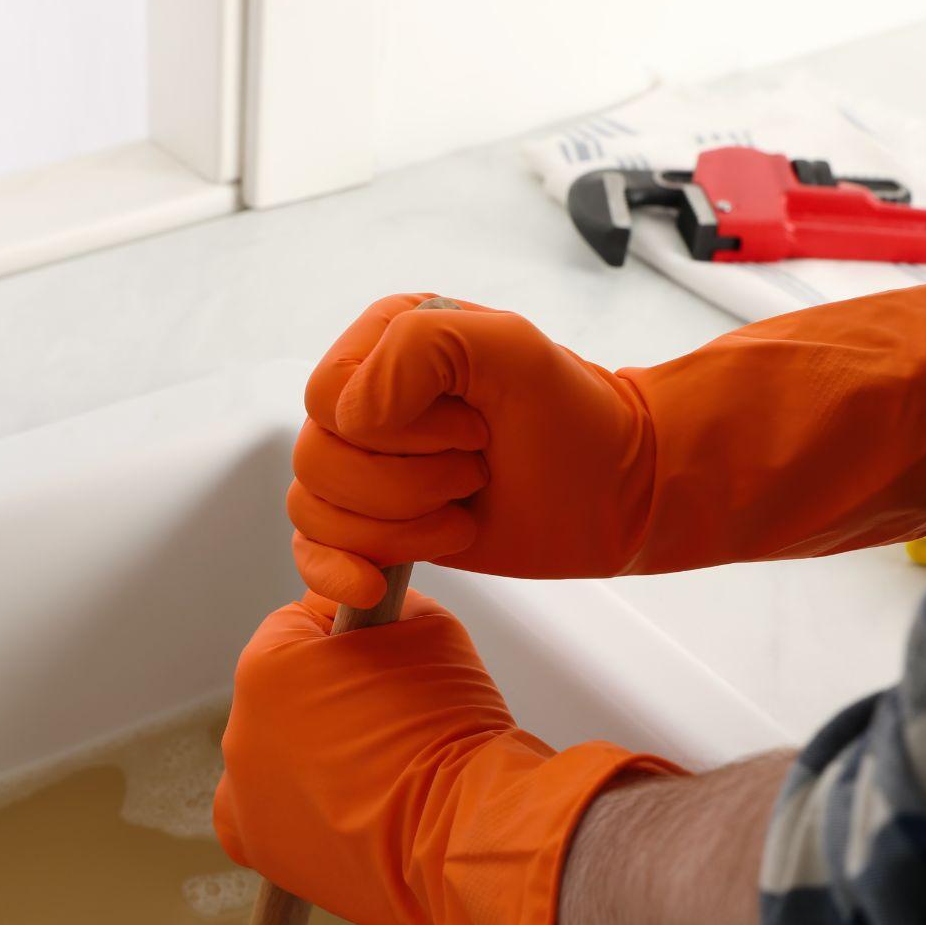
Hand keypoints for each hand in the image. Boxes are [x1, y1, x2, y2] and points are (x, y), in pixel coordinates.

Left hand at [212, 588, 677, 924]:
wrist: (463, 829)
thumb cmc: (450, 726)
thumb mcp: (425, 627)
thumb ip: (377, 606)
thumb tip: (361, 608)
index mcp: (268, 665)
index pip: (296, 629)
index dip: (346, 641)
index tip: (383, 664)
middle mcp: (240, 729)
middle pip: (284, 699)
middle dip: (326, 704)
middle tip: (389, 726)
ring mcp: (243, 796)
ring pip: (275, 759)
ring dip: (312, 761)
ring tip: (377, 779)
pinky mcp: (259, 850)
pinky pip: (268, 818)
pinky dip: (298, 815)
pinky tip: (343, 817)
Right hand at [292, 294, 655, 606]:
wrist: (614, 493)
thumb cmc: (575, 418)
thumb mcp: (511, 348)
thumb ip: (423, 345)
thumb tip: (351, 417)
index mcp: (385, 341)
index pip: (328, 396)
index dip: (395, 429)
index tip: (473, 431)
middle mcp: (365, 400)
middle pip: (316, 459)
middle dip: (403, 483)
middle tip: (475, 472)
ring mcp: (364, 467)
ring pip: (315, 509)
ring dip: (397, 528)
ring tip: (462, 511)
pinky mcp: (373, 526)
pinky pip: (311, 552)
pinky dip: (335, 573)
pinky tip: (374, 583)